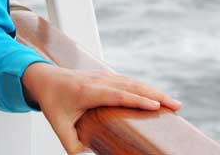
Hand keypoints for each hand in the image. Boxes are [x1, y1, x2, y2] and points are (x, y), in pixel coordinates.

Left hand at [21, 62, 181, 153]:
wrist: (44, 77)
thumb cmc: (52, 101)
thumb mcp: (57, 125)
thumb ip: (70, 144)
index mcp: (86, 91)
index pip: (116, 95)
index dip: (136, 99)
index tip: (155, 105)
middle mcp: (98, 80)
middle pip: (131, 85)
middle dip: (155, 94)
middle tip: (176, 106)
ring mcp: (103, 75)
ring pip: (133, 81)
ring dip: (154, 90)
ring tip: (173, 103)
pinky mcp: (106, 75)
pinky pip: (129, 81)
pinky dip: (145, 87)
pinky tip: (158, 96)